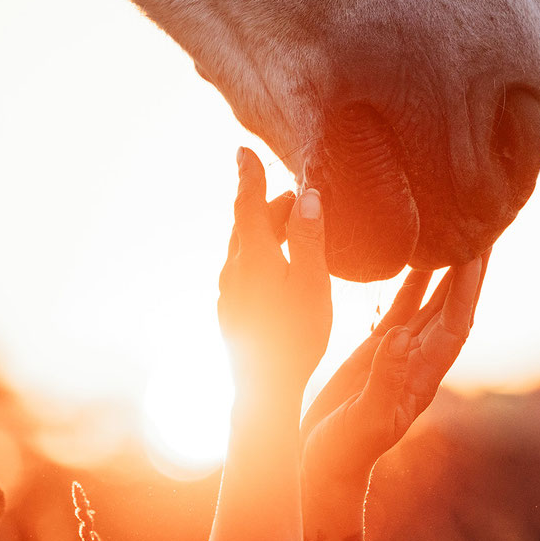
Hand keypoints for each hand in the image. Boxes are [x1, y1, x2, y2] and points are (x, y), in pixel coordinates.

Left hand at [218, 147, 331, 404]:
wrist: (262, 389)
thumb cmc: (297, 336)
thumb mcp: (312, 283)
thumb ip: (309, 238)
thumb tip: (308, 195)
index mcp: (253, 256)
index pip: (247, 202)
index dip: (248, 174)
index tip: (243, 150)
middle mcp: (233, 269)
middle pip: (248, 224)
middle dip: (269, 206)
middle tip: (297, 200)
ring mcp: (227, 292)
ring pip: (244, 248)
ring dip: (265, 232)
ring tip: (289, 231)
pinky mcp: (229, 310)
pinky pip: (242, 269)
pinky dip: (259, 256)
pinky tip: (275, 272)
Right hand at [300, 253, 487, 490]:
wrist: (324, 467)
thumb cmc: (345, 452)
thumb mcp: (366, 420)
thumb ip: (384, 382)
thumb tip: (400, 340)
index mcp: (422, 376)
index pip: (455, 321)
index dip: (468, 286)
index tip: (480, 247)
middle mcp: (419, 361)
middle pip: (454, 304)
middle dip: (471, 268)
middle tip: (485, 225)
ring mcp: (400, 354)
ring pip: (432, 302)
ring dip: (448, 269)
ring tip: (458, 230)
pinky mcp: (377, 353)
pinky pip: (401, 310)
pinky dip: (412, 283)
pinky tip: (415, 258)